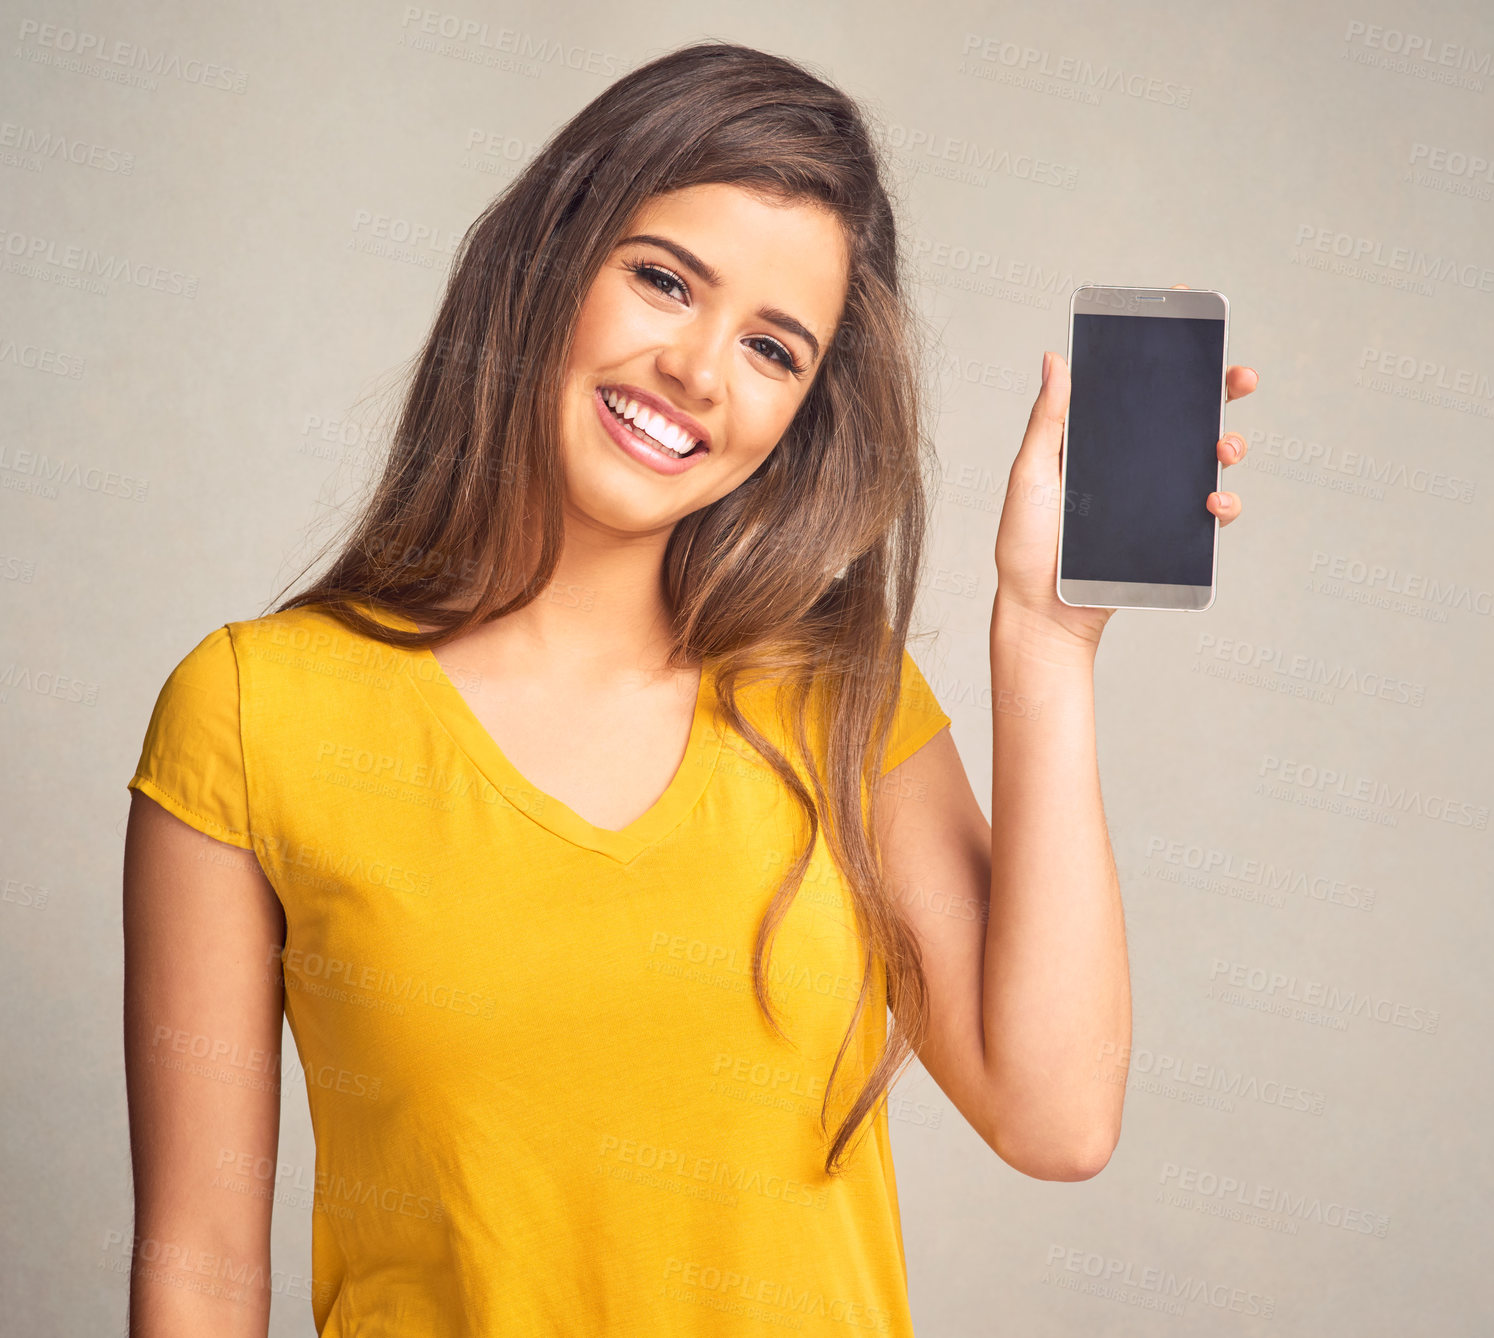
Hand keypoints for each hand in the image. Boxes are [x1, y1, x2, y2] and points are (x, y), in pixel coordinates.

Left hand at [992, 283, 1257, 651]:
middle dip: (1219, 389)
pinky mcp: (1167, 535)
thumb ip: (1047, 420)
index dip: (1164, 352)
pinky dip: (1223, 504)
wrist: (1042, 610)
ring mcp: (1152, 499)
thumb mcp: (1029, 474)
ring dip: (1228, 444)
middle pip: (1183, 416)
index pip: (1134, 388)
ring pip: (1205, 460)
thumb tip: (1056, 358)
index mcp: (1095, 440)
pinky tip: (1215, 503)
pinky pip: (1208, 515)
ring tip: (1224, 446)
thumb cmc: (1024, 544)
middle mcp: (1129, 465)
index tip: (1190, 317)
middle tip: (1238, 376)